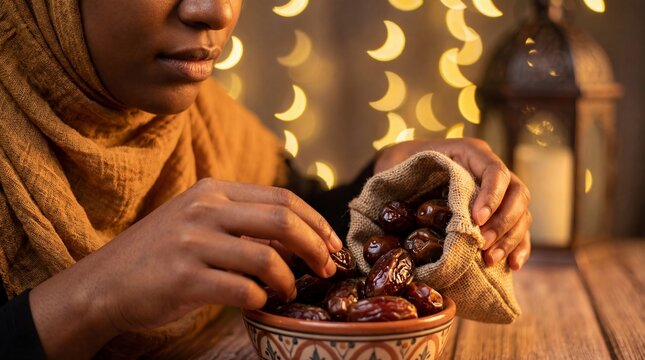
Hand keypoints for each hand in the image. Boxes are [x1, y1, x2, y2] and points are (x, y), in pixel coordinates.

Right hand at [30, 179, 341, 358]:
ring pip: (267, 257)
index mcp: (212, 191)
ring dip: (289, 280)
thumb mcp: (197, 223)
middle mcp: (204, 210)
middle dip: (316, 246)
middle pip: (282, 220)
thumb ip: (242, 224)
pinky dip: (261, 300)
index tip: (332, 243)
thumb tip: (299, 239)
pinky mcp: (184, 278)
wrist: (103, 285)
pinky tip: (259, 304)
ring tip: (289, 292)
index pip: (282, 197)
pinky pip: (243, 290)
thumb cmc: (159, 256)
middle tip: (327, 268)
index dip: (316, 221)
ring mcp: (192, 243)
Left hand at [375, 138, 530, 270]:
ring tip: (490, 259)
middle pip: (517, 193)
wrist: (407, 165)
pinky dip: (518, 246)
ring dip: (510, 238)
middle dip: (503, 222)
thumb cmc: (403, 165)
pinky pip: (519, 228)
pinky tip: (512, 265)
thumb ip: (402, 177)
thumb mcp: (399, 164)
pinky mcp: (500, 211)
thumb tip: (394, 204)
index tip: (476, 220)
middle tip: (483, 245)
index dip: (491, 196)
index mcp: (471, 152)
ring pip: (522, 213)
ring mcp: (499, 190)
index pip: (495, 171)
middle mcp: (490, 169)